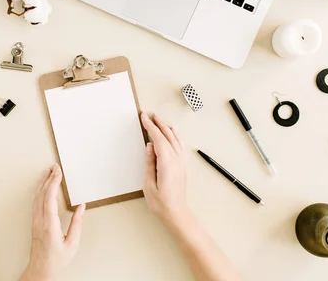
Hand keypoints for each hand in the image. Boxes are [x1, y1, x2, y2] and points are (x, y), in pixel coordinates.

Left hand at [20, 164, 85, 280]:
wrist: (41, 270)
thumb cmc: (56, 260)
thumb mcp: (72, 244)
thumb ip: (77, 224)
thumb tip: (81, 208)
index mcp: (49, 225)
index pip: (50, 198)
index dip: (54, 183)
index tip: (58, 172)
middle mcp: (39, 221)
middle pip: (42, 194)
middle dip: (48, 178)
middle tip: (54, 167)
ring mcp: (35, 221)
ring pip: (37, 197)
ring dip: (42, 183)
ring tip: (48, 172)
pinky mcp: (34, 223)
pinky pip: (36, 202)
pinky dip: (40, 191)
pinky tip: (42, 187)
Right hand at [141, 113, 190, 228]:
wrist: (176, 213)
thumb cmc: (161, 202)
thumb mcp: (148, 183)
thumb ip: (149, 163)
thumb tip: (149, 147)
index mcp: (167, 163)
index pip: (158, 139)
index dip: (150, 127)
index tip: (144, 118)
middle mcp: (176, 160)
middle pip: (167, 136)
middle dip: (158, 124)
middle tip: (150, 115)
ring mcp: (181, 162)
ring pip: (175, 139)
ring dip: (167, 128)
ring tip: (160, 120)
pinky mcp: (183, 166)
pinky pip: (180, 146)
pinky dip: (175, 136)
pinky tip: (173, 133)